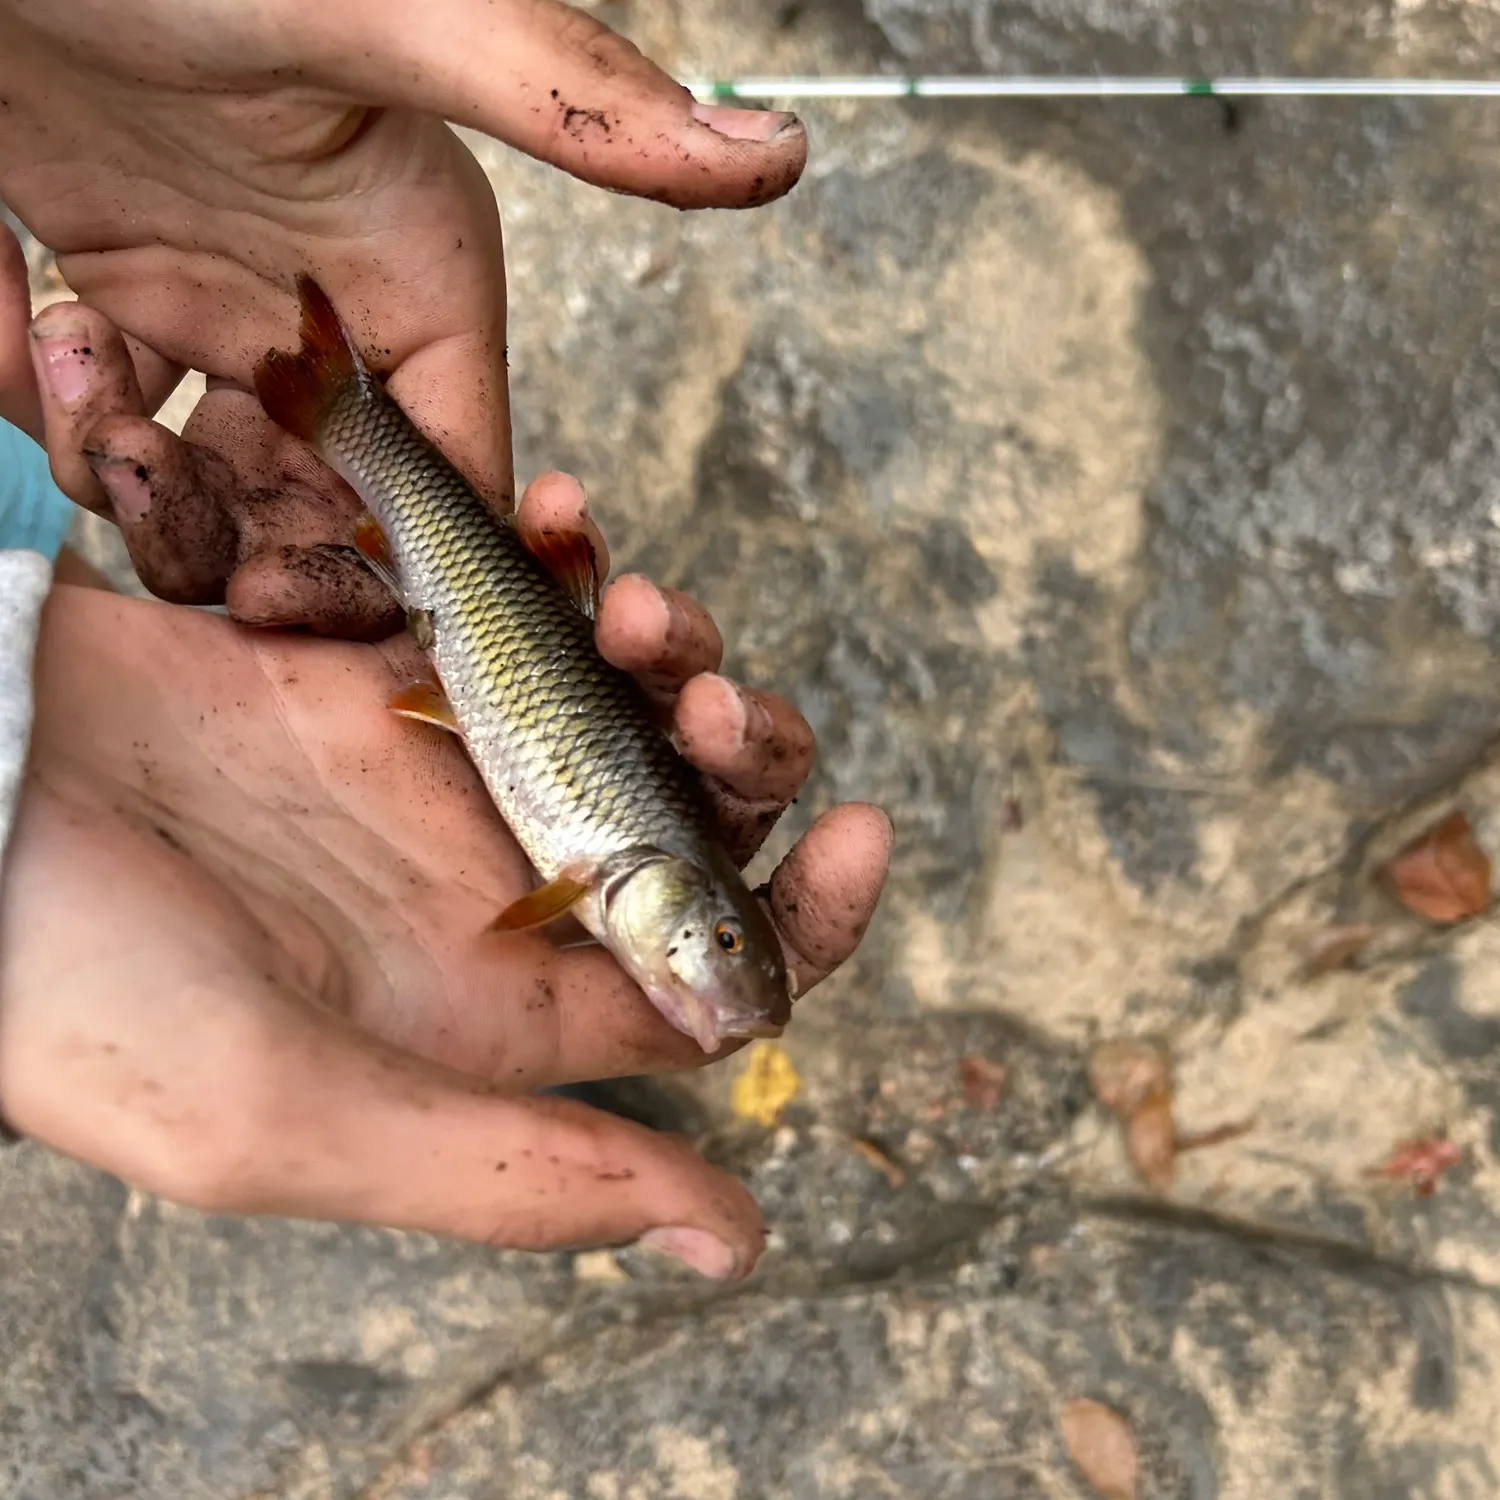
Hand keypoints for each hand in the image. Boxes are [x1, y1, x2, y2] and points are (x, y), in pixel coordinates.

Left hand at [0, 0, 803, 631]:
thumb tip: (777, 152)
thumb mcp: (383, 14)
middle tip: (209, 551)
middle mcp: (339, 311)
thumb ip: (568, 100)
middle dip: (275, 556)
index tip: (349, 603)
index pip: (464, 480)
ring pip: (225, 490)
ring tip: (112, 421)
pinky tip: (46, 329)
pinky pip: (116, 422)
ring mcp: (228, 308)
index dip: (420, 566)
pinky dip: (78, 420)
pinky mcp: (125, 292)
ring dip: (163, 497)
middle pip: (340, 517)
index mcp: (425, 275)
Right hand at [0, 473, 890, 1276]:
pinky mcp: (366, 658)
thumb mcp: (293, 1118)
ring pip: (614, 695)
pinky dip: (550, 554)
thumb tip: (728, 1238)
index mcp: (492, 1006)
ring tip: (631, 597)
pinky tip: (559, 519)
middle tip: (716, 691)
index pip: (704, 974)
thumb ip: (514, 1177)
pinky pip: (505, 595)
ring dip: (659, 638)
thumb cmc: (75, 993)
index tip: (866, 829)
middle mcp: (479, 885)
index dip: (807, 914)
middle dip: (738, 749)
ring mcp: (427, 763)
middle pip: (684, 818)